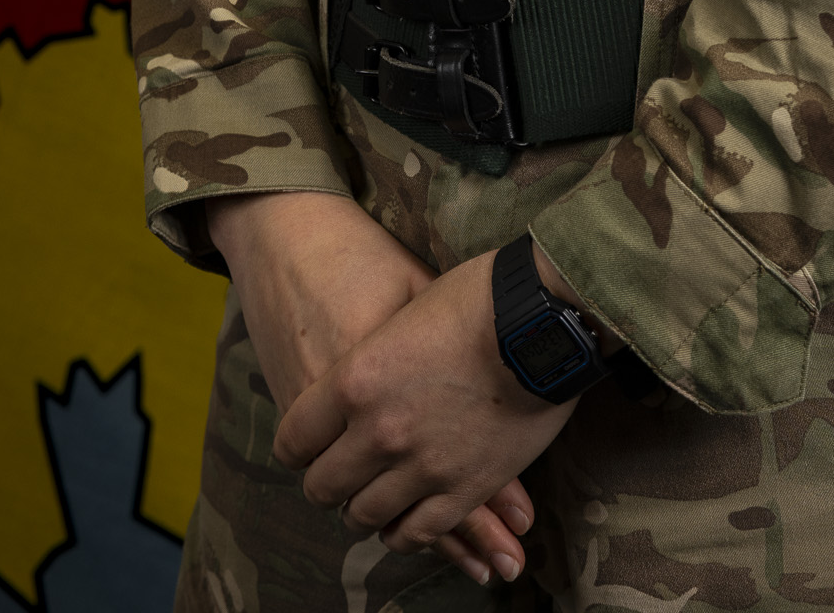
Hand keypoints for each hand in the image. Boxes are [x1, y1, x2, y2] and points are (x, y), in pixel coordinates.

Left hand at [274, 249, 576, 556]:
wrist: (540, 319)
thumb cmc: (475, 298)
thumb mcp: (404, 310)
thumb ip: (373, 354)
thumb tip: (359, 372)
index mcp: (353, 382)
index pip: (292, 440)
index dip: (296, 446)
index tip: (307, 446)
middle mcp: (378, 432)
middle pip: (322, 487)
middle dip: (325, 482)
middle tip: (337, 474)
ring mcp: (421, 466)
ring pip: (364, 516)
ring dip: (362, 508)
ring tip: (369, 498)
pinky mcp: (463, 490)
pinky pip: (416, 534)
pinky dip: (403, 532)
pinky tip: (402, 520)